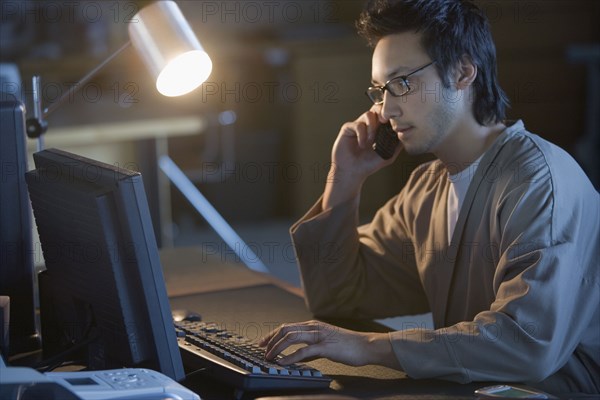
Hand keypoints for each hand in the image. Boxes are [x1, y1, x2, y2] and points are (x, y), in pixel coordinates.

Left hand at [258, 320, 400, 368]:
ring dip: (277, 348)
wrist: (365, 346)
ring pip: (291, 337)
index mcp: (313, 325)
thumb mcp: (325, 344)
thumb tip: (297, 356)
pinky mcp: (325, 346)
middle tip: (262, 351)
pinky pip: (303, 351)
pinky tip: (283, 363)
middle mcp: (314, 327)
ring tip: (270, 357)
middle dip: (270, 340)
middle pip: (285, 329)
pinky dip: (290, 357)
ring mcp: (319, 335)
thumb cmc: (347, 346)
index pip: (287, 327)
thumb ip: (311, 348)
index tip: (262, 343)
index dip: (272, 334)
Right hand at [323, 108, 402, 208]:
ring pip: (368, 114)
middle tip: (384, 122)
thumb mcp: (388, 155)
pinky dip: (362, 134)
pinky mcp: (348, 128)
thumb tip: (407, 134)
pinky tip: (362, 144)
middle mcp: (369, 125)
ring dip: (372, 127)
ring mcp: (358, 125)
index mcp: (379, 129)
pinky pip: (357, 124)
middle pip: (377, 108)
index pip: (386, 115)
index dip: (391, 116)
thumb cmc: (369, 164)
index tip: (394, 123)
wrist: (352, 171)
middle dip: (382, 114)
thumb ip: (397, 144)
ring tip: (371, 140)